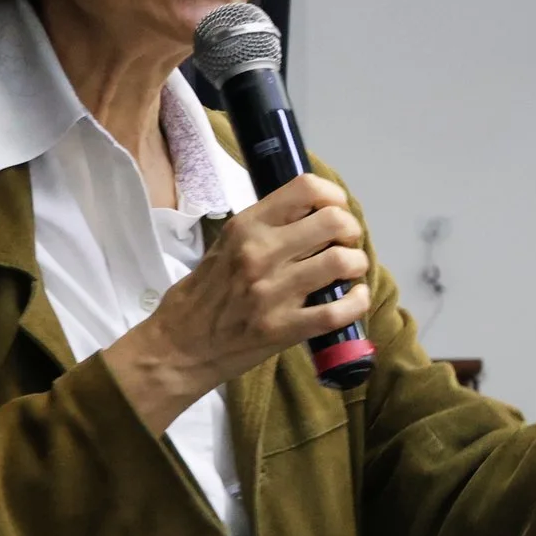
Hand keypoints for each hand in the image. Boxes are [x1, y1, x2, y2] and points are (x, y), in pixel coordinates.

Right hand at [104, 174, 369, 432]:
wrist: (179, 346)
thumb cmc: (204, 294)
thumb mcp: (224, 245)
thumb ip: (264, 228)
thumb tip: (310, 214)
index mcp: (246, 227)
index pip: (305, 189)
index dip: (333, 195)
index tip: (336, 208)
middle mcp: (260, 253)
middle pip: (333, 222)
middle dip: (350, 230)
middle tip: (346, 242)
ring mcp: (273, 292)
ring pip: (341, 262)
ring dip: (356, 264)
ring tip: (349, 271)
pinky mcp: (283, 328)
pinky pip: (338, 311)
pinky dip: (357, 302)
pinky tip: (354, 298)